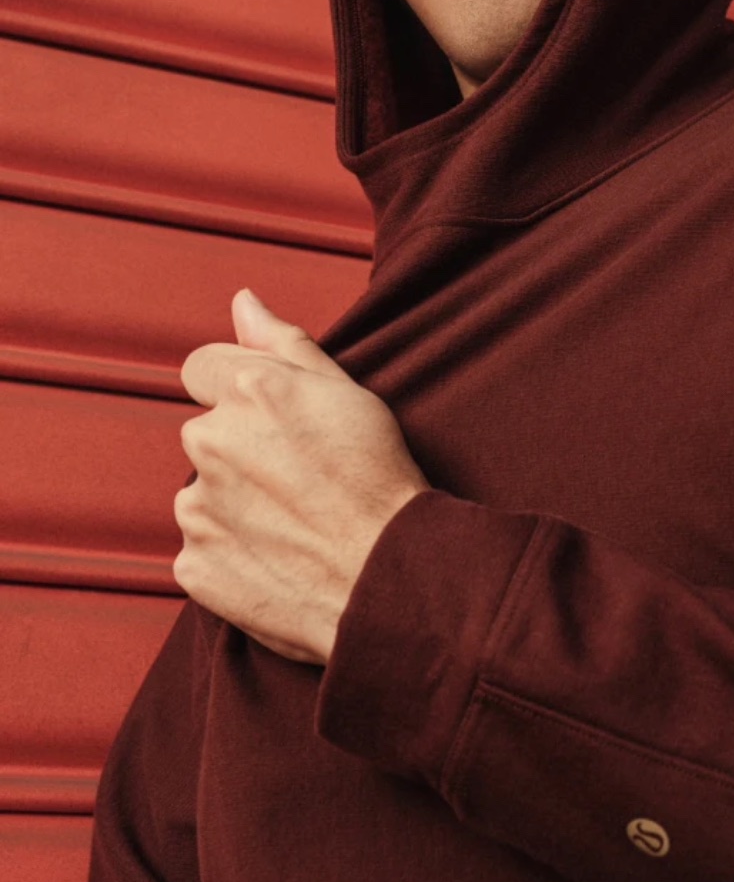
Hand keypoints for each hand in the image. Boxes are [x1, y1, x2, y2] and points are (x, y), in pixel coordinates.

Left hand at [174, 289, 427, 663]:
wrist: (391, 579)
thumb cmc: (380, 482)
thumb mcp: (348, 394)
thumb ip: (285, 343)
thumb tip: (243, 302)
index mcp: (248, 390)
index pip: (201, 368)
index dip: (238, 393)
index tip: (274, 424)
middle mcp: (210, 442)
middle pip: (208, 436)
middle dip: (242, 453)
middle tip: (302, 484)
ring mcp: (198, 508)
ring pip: (204, 496)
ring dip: (236, 507)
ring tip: (296, 528)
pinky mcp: (195, 566)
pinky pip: (204, 553)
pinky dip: (234, 557)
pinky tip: (282, 562)